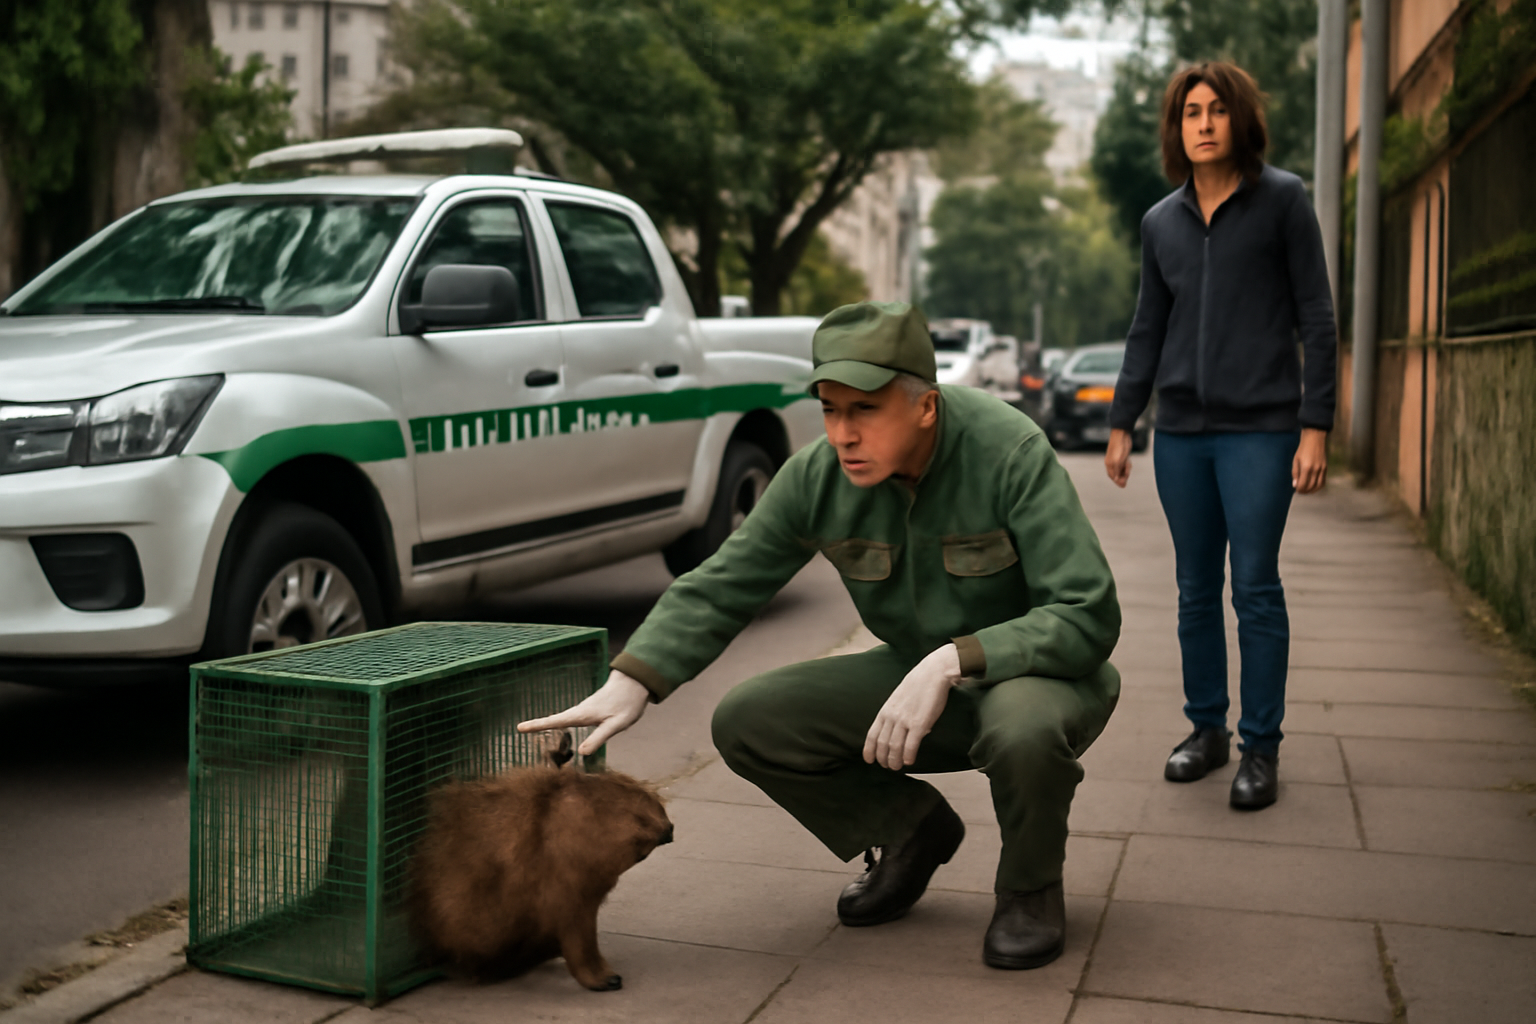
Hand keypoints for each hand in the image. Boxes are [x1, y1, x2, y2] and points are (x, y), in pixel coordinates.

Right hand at [517, 670, 650, 756]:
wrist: (635, 682)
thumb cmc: (627, 703)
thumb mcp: (616, 725)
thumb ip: (599, 738)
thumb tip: (581, 754)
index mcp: (582, 715)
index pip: (555, 721)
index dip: (537, 725)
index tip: (519, 727)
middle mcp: (580, 711)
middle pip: (554, 719)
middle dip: (537, 724)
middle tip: (520, 729)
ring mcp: (584, 709)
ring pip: (562, 718)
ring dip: (547, 723)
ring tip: (531, 728)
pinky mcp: (590, 710)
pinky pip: (570, 717)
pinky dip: (559, 721)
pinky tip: (558, 725)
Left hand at [863, 644, 962, 770]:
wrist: (933, 673)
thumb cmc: (918, 684)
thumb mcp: (898, 698)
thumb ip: (894, 713)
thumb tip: (895, 728)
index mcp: (885, 710)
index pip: (872, 735)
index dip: (869, 750)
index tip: (870, 760)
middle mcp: (892, 716)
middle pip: (882, 744)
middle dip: (883, 758)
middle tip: (887, 767)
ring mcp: (904, 720)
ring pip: (894, 747)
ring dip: (894, 761)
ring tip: (897, 767)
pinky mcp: (919, 723)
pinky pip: (910, 745)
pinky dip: (908, 756)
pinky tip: (909, 761)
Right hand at [1104, 428, 1132, 487]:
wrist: (1122, 436)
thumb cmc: (1119, 448)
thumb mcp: (1118, 461)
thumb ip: (1116, 471)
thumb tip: (1115, 479)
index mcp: (1109, 464)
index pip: (1112, 476)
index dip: (1117, 481)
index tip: (1123, 485)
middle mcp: (1112, 463)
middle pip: (1117, 474)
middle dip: (1122, 477)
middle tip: (1127, 478)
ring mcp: (1117, 460)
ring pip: (1122, 470)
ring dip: (1126, 470)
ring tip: (1128, 465)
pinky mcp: (1123, 457)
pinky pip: (1125, 465)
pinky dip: (1127, 466)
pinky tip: (1129, 463)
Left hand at [1292, 428, 1327, 494]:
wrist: (1314, 440)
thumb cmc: (1302, 449)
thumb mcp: (1295, 460)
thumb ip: (1295, 473)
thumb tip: (1295, 485)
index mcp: (1306, 468)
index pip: (1303, 484)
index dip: (1299, 489)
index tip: (1297, 490)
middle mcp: (1315, 470)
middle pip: (1311, 486)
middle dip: (1305, 491)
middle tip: (1301, 491)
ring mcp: (1322, 469)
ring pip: (1318, 485)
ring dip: (1312, 490)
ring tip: (1307, 491)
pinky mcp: (1326, 468)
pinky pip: (1323, 481)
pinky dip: (1319, 486)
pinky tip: (1314, 487)